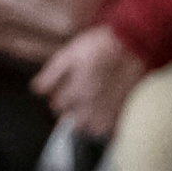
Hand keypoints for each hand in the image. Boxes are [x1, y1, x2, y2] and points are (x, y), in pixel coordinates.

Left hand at [32, 25, 146, 141]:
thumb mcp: (70, 53)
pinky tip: (106, 112)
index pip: (58, 105)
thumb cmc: (101, 46)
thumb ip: (51, 73)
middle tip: (79, 98)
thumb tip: (37, 89)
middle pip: (75, 121)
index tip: (65, 89)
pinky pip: (113, 127)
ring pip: (94, 128)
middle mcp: (93, 105)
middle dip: (73, 112)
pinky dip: (107, 124)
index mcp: (76, 90)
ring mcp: (111, 109)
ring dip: (90, 121)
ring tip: (92, 109)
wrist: (134, 43)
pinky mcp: (126, 109)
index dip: (60, 96)